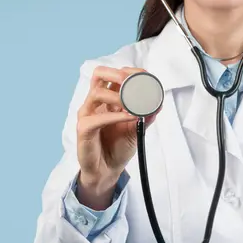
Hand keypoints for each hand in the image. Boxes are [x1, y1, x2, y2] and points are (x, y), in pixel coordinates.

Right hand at [75, 66, 160, 208]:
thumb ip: (146, 116)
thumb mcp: (136, 129)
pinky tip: (128, 117)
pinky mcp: (83, 129)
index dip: (128, 71)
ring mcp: (87, 114)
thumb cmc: (117, 148)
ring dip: (118, 97)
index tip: (145, 76)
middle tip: (131, 82)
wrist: (106, 170)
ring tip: (132, 107)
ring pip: (96, 93)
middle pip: (98, 74)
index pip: (113, 75)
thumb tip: (158, 102)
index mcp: (107, 99)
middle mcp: (95, 103)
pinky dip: (114, 116)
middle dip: (116, 74)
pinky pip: (96, 118)